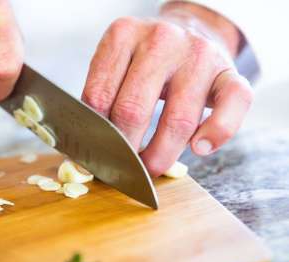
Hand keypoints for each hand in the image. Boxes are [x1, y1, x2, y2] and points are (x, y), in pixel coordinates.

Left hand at [82, 2, 252, 176]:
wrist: (188, 31)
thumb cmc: (145, 61)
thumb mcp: (116, 64)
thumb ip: (103, 96)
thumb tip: (88, 149)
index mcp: (123, 36)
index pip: (98, 96)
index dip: (95, 134)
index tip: (96, 154)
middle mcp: (161, 39)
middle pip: (133, 110)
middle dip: (124, 150)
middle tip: (121, 167)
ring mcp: (198, 54)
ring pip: (178, 120)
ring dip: (161, 155)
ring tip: (150, 169)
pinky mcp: (229, 71)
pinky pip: (232, 105)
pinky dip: (217, 132)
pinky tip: (200, 149)